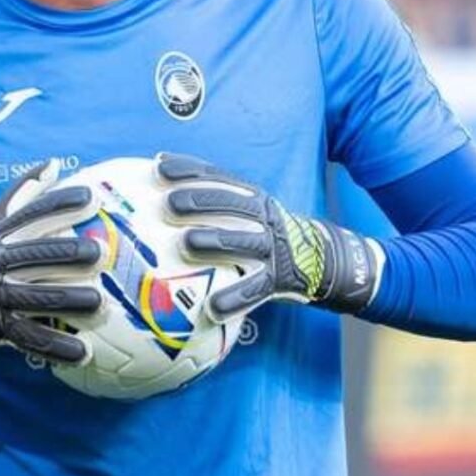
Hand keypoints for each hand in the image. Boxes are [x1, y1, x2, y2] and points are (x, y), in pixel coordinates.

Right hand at [0, 161, 102, 373]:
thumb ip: (23, 193)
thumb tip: (54, 162)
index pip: (30, 213)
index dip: (60, 203)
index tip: (92, 198)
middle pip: (35, 255)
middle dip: (69, 253)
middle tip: (101, 252)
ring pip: (38, 299)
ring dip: (70, 301)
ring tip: (100, 302)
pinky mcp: (0, 330)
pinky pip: (33, 339)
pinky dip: (58, 348)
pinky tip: (85, 350)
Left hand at [156, 153, 379, 321]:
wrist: (318, 258)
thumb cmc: (262, 231)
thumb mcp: (244, 208)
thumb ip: (209, 197)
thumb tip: (156, 175)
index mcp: (249, 196)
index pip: (216, 176)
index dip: (188, 170)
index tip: (158, 167)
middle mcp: (261, 216)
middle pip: (229, 203)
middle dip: (197, 201)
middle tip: (168, 204)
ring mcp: (271, 247)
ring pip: (242, 241)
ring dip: (213, 240)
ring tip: (186, 243)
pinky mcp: (278, 279)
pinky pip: (254, 290)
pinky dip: (233, 299)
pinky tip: (212, 308)